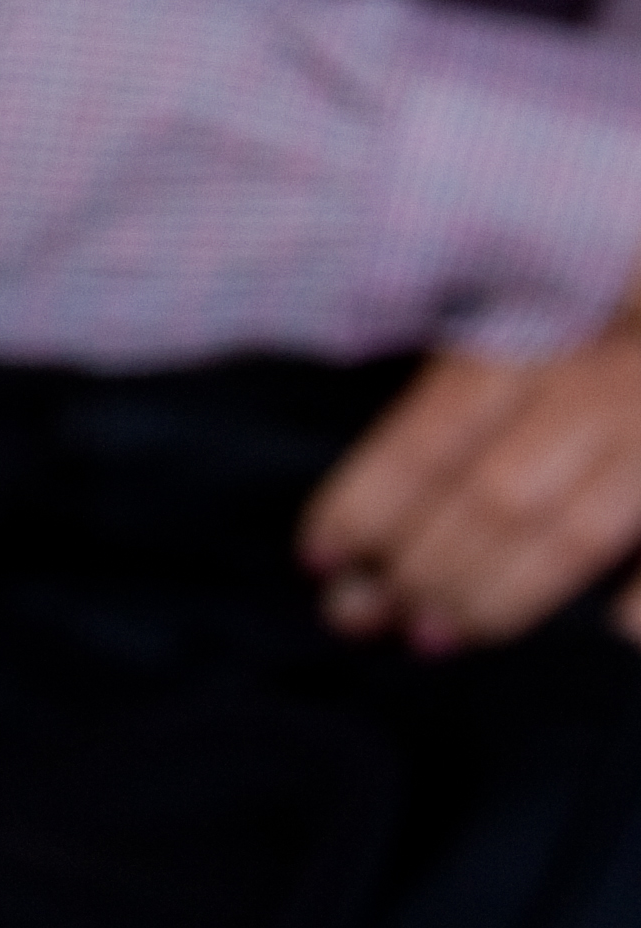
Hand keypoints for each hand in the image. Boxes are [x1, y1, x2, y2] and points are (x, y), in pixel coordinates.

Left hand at [301, 324, 640, 653]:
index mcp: (543, 321)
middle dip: (422, 566)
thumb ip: (474, 368)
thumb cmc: (596, 292)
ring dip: (499, 594)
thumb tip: (378, 482)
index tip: (317, 555)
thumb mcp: (524, 298)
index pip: (438, 429)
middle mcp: (606, 372)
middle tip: (359, 616)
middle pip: (500, 492)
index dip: (370, 501)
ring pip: (576, 531)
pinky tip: (616, 629)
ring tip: (431, 635)